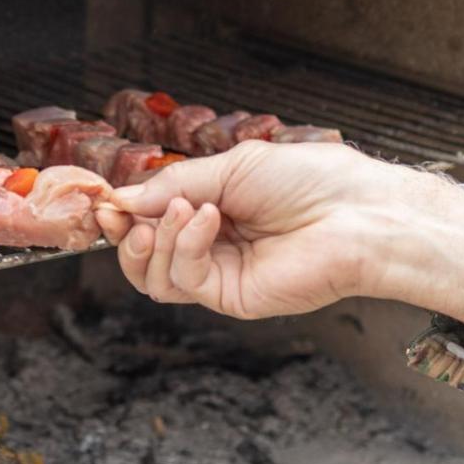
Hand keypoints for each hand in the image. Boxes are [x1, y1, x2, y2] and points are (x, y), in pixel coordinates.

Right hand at [95, 141, 463, 331]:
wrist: (358, 212)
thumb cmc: (311, 181)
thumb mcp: (230, 166)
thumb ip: (173, 184)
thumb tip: (122, 198)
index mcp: (212, 210)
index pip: (151, 221)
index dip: (124, 214)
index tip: (105, 201)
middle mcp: (213, 246)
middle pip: (143, 257)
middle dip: (126, 234)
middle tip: (120, 215)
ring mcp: (221, 275)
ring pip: (155, 276)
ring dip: (156, 240)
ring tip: (180, 211)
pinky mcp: (232, 297)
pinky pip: (186, 279)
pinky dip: (186, 247)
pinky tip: (207, 220)